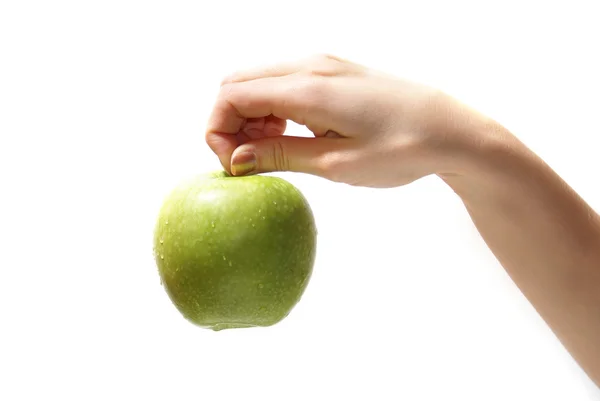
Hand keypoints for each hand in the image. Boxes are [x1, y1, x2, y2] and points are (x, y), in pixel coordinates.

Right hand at [205, 54, 483, 187]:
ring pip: (259, 82)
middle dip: (230, 123)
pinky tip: (292, 136)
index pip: (231, 95)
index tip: (234, 166)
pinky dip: (273, 109)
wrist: (452, 131)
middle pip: (238, 83)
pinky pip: (284, 84)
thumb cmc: (402, 149)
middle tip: (249, 161)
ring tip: (273, 153)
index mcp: (307, 88)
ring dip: (251, 117)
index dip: (218, 131)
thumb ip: (281, 156)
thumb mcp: (336, 163)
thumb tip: (237, 159)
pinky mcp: (334, 73)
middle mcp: (310, 66)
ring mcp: (323, 65)